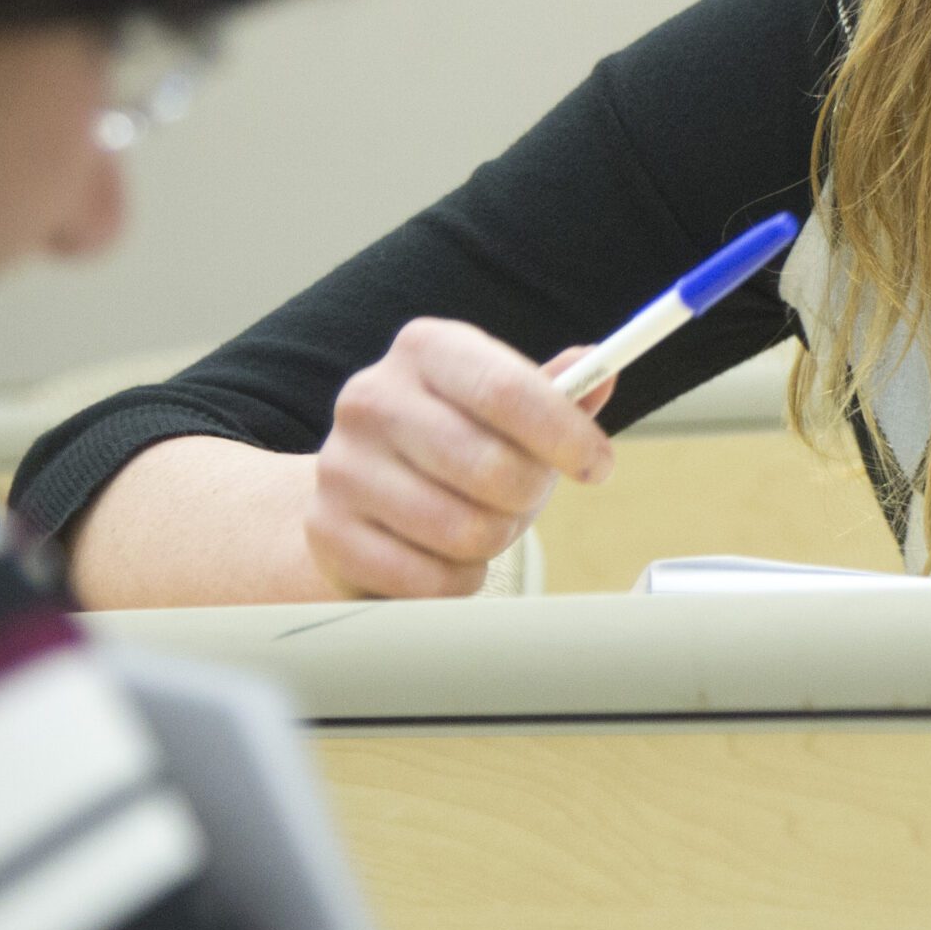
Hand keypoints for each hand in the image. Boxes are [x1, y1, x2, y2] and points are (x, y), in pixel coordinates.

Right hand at [304, 319, 614, 597]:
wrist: (353, 492)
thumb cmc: (446, 446)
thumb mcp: (499, 408)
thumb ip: (554, 392)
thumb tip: (602, 369)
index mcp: (425, 349)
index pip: (506, 389)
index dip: (567, 435)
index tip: (599, 465)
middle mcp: (373, 397)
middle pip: (493, 467)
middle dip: (529, 495)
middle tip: (526, 498)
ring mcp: (343, 465)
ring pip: (464, 530)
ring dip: (494, 540)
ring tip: (481, 524)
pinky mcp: (328, 532)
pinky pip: (428, 580)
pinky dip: (456, 580)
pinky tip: (445, 557)